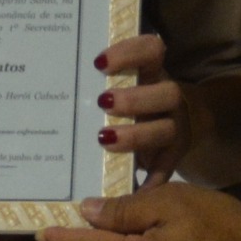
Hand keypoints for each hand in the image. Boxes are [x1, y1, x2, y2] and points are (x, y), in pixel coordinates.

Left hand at [94, 33, 190, 179]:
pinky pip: (164, 170)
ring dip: (136, 135)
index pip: (151, 51)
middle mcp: (170, 99)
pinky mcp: (174, 157)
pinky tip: (131, 188)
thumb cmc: (138, 99)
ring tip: (105, 139)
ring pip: (166, 130)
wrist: (187, 121)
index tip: (99, 63)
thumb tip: (53, 74)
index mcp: (155, 73)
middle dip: (135, 98)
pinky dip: (149, 180)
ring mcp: (176, 128)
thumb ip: (102, 80)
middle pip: (167, 93)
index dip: (130, 53)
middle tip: (103, 102)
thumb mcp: (130, 82)